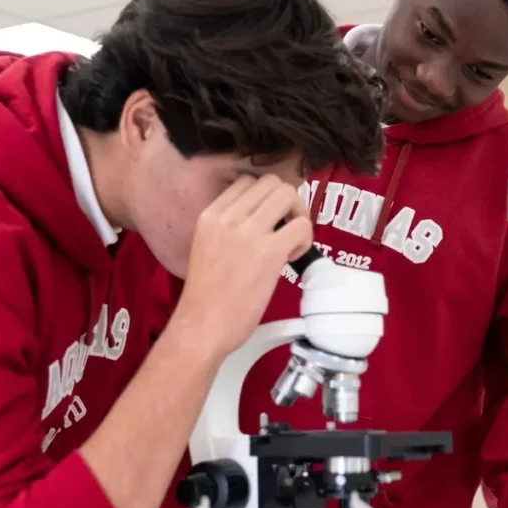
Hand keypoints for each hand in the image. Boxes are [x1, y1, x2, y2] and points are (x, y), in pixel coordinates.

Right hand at [168, 175, 311, 359]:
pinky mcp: (268, 252)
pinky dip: (305, 239)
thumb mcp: (207, 247)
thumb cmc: (206, 297)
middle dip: (288, 202)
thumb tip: (262, 222)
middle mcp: (228, 217)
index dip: (267, 196)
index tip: (271, 218)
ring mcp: (248, 232)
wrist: (202, 326)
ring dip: (299, 216)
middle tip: (288, 228)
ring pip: (288, 195)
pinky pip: (301, 226)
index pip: (247, 181)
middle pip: (272, 182)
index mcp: (210, 215)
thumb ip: (228, 229)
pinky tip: (293, 257)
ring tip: (292, 241)